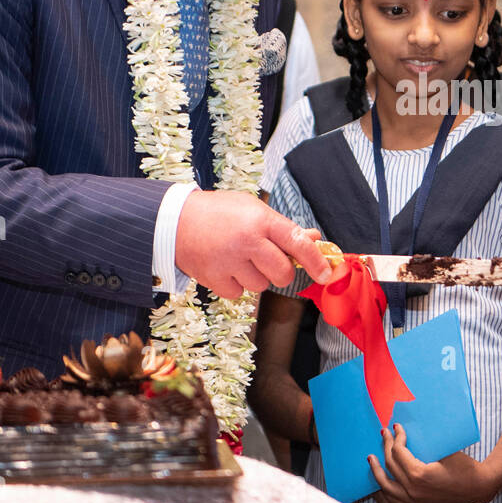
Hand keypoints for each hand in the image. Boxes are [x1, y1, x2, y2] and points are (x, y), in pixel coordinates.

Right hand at [175, 190, 331, 298]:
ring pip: (260, 286)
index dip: (316, 262)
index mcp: (261, 220)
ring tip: (239, 258)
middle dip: (280, 272)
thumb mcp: (253, 208)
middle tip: (267, 260)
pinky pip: (238, 294)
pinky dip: (235, 285)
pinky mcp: (214, 278)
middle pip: (282, 274)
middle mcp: (248, 241)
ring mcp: (230, 261)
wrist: (174, 220)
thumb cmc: (219, 212)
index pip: (298, 243)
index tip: (326, 274)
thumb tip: (314, 239)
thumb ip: (282, 227)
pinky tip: (225, 267)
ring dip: (255, 277)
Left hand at [367, 423, 493, 502]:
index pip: (398, 452)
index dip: (396, 437)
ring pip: (386, 489)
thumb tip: (406, 428)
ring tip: (372, 460)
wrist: (480, 487)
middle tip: (384, 435)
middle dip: (386, 447)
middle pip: (391, 467)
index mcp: (419, 475)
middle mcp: (414, 492)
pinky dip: (386, 493)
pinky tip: (382, 484)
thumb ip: (424, 444)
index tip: (397, 427)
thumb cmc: (465, 465)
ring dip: (378, 472)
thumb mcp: (444, 450)